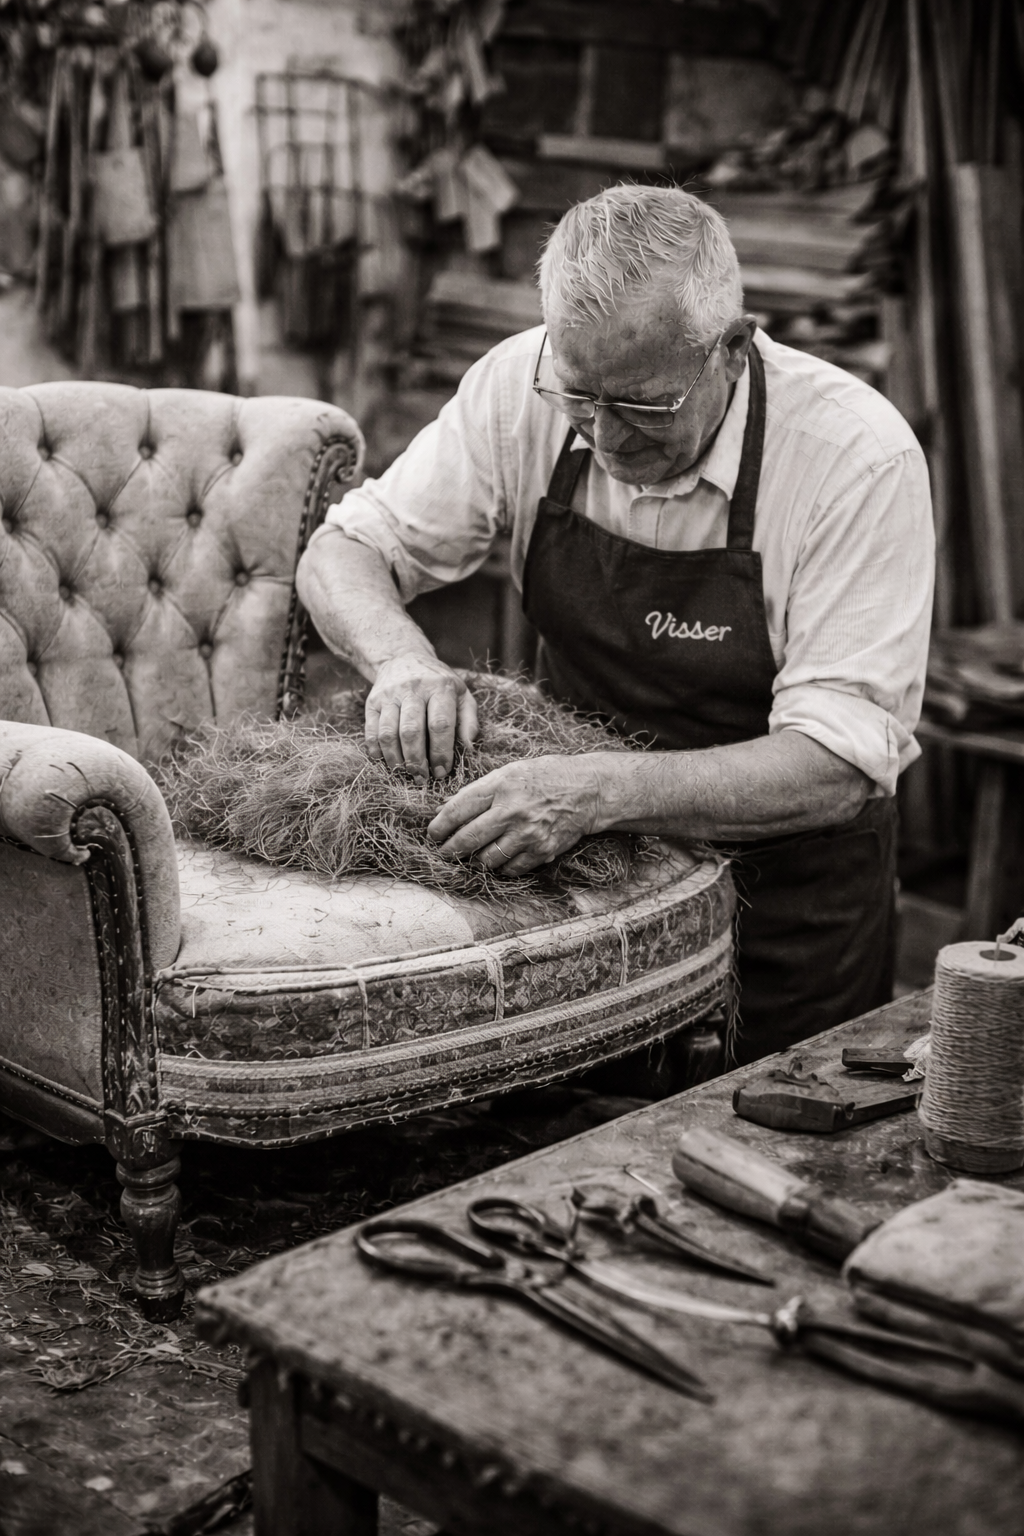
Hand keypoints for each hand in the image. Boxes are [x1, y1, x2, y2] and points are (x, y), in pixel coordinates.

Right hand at [365, 654, 477, 780]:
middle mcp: (413, 689)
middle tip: (422, 779)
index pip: (440, 724)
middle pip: (411, 731)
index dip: (440, 752)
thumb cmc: (438, 684)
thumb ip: (469, 720)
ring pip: (388, 734)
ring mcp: (389, 695)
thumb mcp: (461, 694)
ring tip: (405, 774)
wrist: (403, 658)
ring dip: (396, 760)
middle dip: (416, 761)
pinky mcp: (372, 701)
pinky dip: (377, 752)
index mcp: (439, 687)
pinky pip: (371, 732)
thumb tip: (468, 747)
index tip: (442, 771)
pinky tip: (387, 762)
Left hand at [427, 755, 605, 873]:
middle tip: (444, 853)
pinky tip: (499, 859)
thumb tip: (448, 806)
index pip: (459, 809)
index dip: (440, 825)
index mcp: (501, 785)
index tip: (432, 833)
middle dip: (450, 850)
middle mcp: (512, 810)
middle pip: (468, 839)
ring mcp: (527, 833)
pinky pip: (510, 868)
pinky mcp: (541, 850)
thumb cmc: (546, 776)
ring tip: (473, 856)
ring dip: (476, 860)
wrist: (588, 790)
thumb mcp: (510, 771)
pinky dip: (501, 867)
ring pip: (487, 859)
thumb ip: (480, 790)